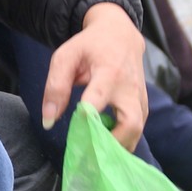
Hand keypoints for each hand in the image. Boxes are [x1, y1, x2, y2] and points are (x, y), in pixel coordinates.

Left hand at [42, 2, 148, 150]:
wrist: (121, 34)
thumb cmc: (89, 46)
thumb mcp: (66, 57)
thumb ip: (55, 87)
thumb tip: (48, 121)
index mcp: (108, 72)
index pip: (99, 96)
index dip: (89, 116)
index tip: (78, 130)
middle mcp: (129, 87)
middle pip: (130, 123)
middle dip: (112, 143)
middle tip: (91, 155)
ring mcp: (140, 98)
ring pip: (137, 131)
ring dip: (118, 148)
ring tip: (95, 156)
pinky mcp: (143, 106)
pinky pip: (137, 130)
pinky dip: (123, 142)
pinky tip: (105, 147)